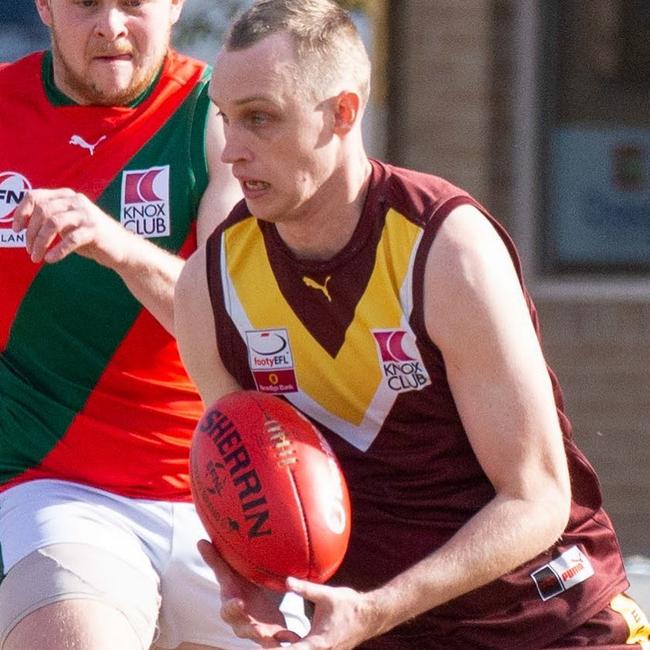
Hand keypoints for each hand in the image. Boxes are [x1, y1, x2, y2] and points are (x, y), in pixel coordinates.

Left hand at [12, 188, 128, 265]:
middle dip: (31, 233)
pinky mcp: (95, 230)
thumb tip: (24, 226)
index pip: (36, 196)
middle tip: (29, 250)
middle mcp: (77, 201)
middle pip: (43, 211)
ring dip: (41, 242)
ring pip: (54, 223)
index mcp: (68, 196)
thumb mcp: (69, 226)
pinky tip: (51, 260)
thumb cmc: (93, 239)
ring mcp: (87, 214)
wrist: (123, 249)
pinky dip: (58, 250)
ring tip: (37, 257)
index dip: (21, 212)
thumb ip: (51, 221)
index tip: (16, 230)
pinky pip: (71, 239)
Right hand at [198, 540, 301, 646]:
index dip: (232, 607)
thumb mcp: (230, 575)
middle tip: (258, 630)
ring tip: (275, 638)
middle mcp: (241, 622)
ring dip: (266, 639)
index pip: (228, 610)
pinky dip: (283, 641)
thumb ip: (216, 560)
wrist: (256, 605)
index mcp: (232, 605)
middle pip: (242, 629)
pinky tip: (291, 636)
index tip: (239, 602)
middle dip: (249, 630)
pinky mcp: (270, 636)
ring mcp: (256, 631)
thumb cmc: (239, 588)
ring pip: (259, 638)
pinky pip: (276, 643)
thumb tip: (200, 541)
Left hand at [271, 577, 375, 649]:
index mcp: (317, 644)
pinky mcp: (326, 649)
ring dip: (287, 646)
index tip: (265, 645)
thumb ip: (305, 589)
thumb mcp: (326, 595)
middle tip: (265, 638)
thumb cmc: (351, 607)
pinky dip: (295, 644)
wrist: (371, 615)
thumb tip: (288, 581)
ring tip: (272, 637)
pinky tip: (287, 634)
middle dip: (277, 648)